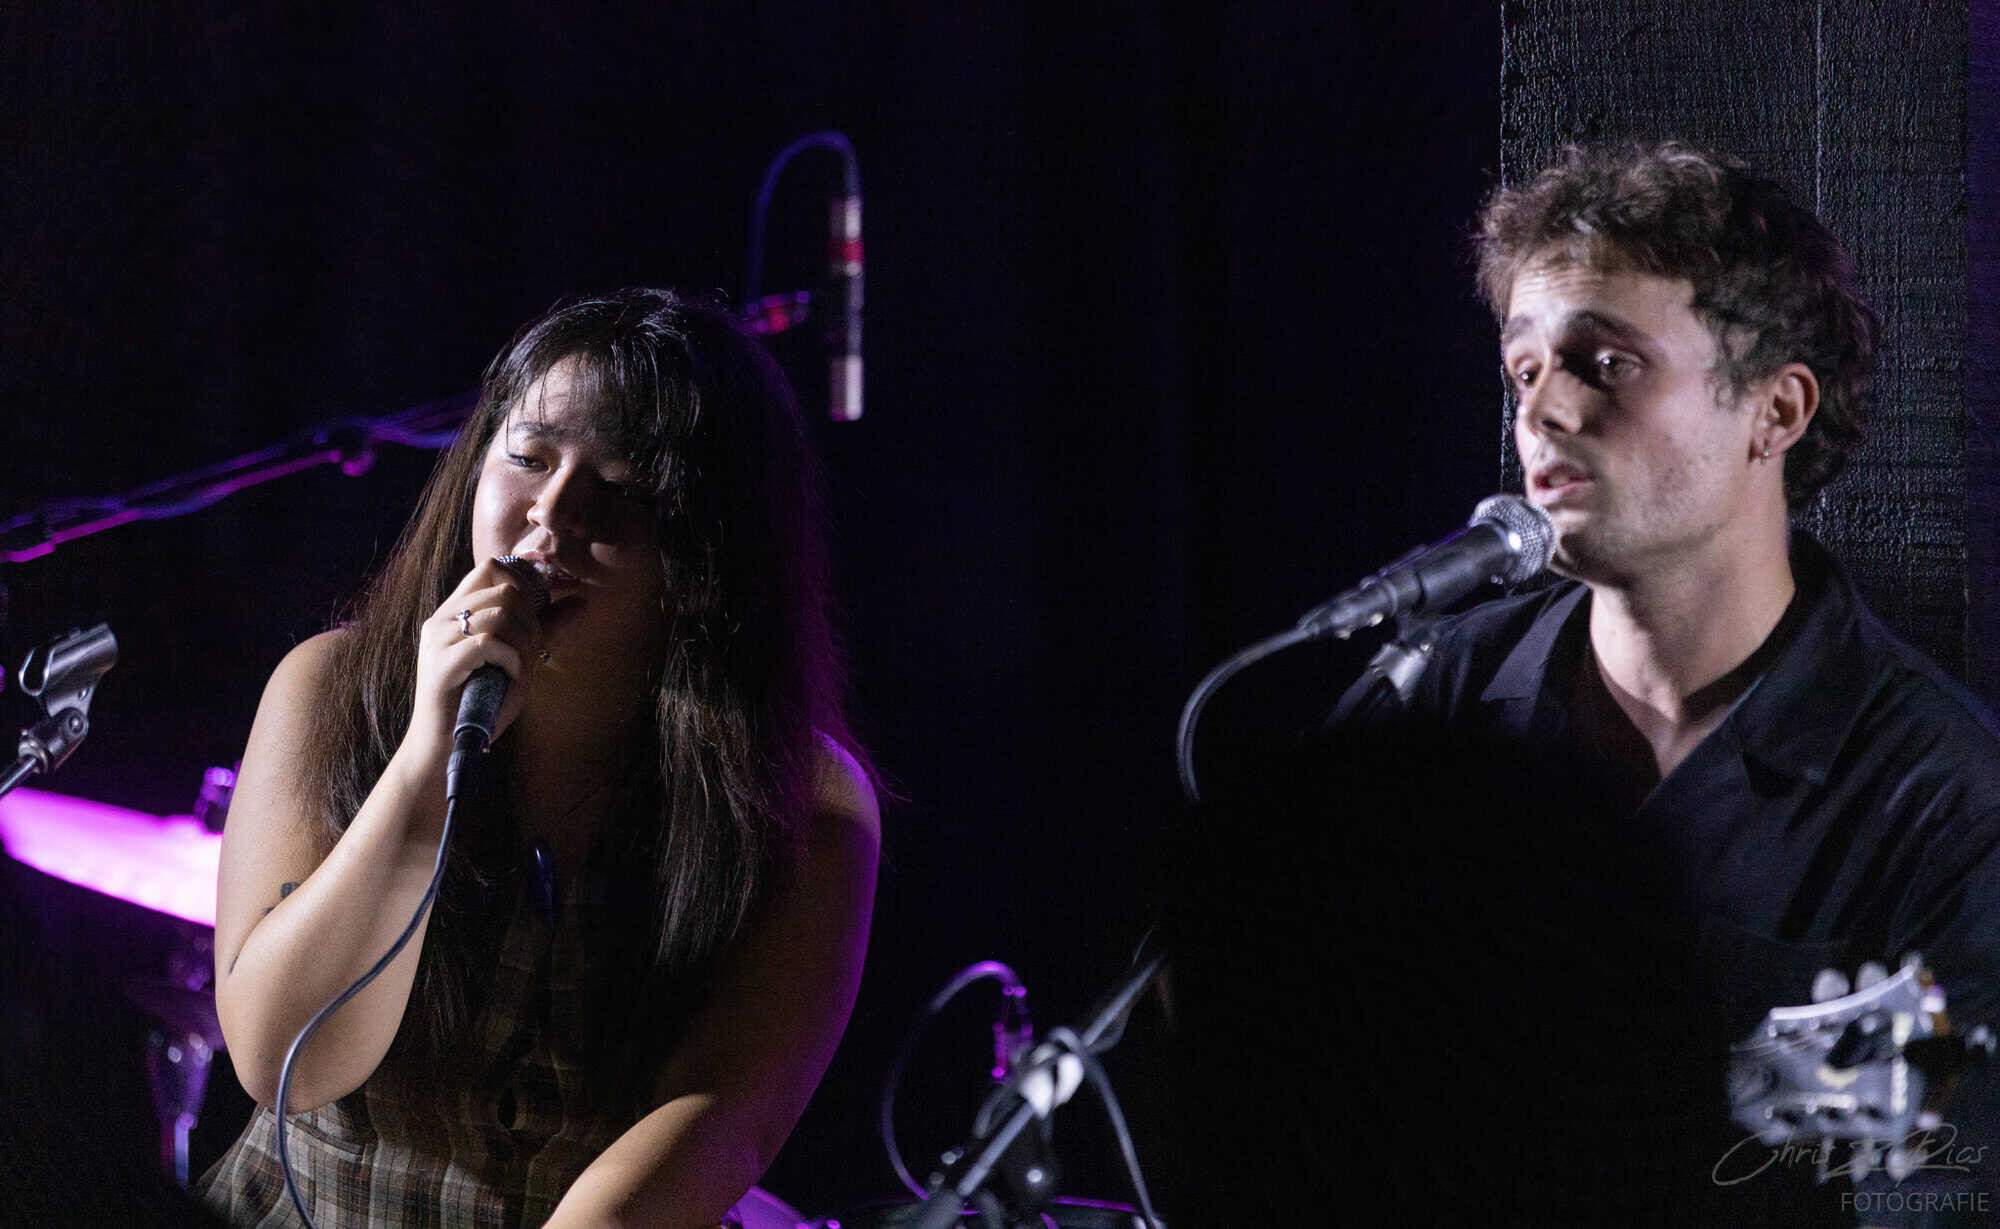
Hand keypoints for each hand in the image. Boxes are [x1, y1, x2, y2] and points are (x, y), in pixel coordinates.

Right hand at [407, 557, 545, 763]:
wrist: (445, 745)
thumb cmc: (482, 702)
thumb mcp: (517, 657)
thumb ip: (543, 627)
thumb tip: (581, 602)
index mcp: (454, 612)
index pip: (490, 567)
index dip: (522, 586)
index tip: (533, 620)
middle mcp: (442, 619)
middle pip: (503, 590)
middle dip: (530, 621)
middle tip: (529, 652)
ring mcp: (438, 640)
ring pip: (499, 614)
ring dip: (523, 642)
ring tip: (520, 667)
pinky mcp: (442, 663)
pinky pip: (488, 643)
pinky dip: (511, 660)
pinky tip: (511, 677)